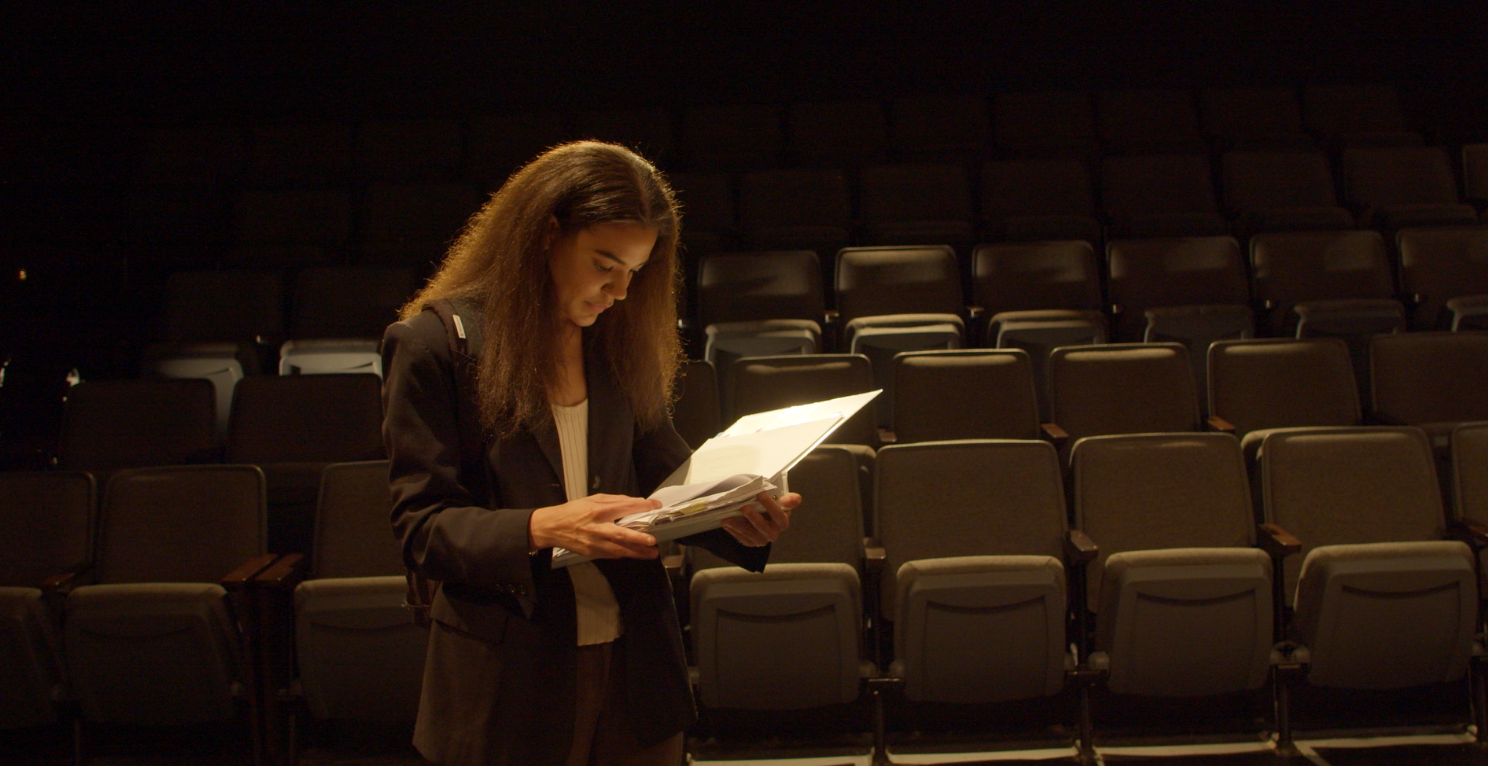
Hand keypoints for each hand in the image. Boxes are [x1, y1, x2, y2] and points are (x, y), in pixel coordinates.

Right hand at [529, 494, 661, 559]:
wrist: (553, 528)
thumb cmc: (574, 511)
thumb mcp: (593, 499)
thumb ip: (615, 500)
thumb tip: (635, 502)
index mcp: (598, 510)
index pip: (624, 507)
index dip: (642, 506)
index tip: (656, 506)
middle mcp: (597, 528)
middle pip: (620, 534)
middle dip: (638, 538)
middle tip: (653, 540)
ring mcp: (594, 543)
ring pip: (619, 550)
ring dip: (637, 552)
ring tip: (652, 553)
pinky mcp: (592, 553)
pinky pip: (612, 555)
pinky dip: (625, 554)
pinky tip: (636, 554)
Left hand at [720, 491, 799, 547]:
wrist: (763, 516)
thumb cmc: (772, 507)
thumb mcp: (782, 501)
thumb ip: (789, 500)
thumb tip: (796, 499)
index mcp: (782, 522)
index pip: (779, 515)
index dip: (770, 505)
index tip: (760, 494)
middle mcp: (773, 533)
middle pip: (763, 527)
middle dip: (753, 518)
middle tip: (744, 507)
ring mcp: (761, 540)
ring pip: (750, 534)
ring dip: (738, 526)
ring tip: (728, 518)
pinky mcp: (751, 543)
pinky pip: (741, 538)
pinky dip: (733, 531)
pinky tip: (726, 523)